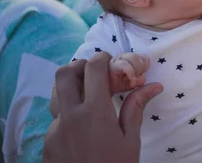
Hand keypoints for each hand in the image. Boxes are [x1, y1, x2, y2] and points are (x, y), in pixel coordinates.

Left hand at [44, 52, 162, 162]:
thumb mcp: (130, 139)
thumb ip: (135, 107)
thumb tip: (153, 85)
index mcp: (95, 112)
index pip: (93, 68)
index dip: (101, 58)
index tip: (109, 60)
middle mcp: (70, 116)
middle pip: (64, 74)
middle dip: (79, 65)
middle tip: (93, 71)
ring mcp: (54, 130)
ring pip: (58, 97)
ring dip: (72, 91)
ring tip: (89, 100)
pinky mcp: (47, 143)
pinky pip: (56, 120)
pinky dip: (69, 116)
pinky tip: (83, 129)